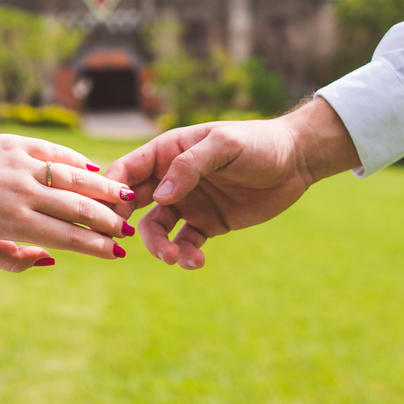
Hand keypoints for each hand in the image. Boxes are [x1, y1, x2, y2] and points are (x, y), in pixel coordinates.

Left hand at [0, 130, 135, 272]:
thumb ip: (15, 261)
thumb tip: (53, 260)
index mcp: (14, 223)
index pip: (68, 238)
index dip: (97, 246)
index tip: (117, 253)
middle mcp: (23, 194)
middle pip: (79, 209)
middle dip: (109, 221)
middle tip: (129, 229)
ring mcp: (22, 166)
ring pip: (74, 178)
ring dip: (104, 190)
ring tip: (127, 198)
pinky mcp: (18, 144)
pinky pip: (57, 154)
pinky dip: (78, 163)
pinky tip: (95, 172)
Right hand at [105, 97, 359, 268]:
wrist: (297, 160)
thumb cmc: (258, 142)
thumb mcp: (224, 145)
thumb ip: (190, 166)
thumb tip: (160, 197)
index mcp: (167, 151)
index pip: (127, 170)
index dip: (111, 191)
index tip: (106, 213)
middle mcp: (171, 178)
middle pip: (132, 203)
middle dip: (123, 223)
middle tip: (120, 242)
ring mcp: (188, 203)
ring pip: (155, 229)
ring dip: (157, 246)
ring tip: (172, 258)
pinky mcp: (207, 224)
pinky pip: (186, 244)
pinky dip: (186, 256)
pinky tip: (196, 261)